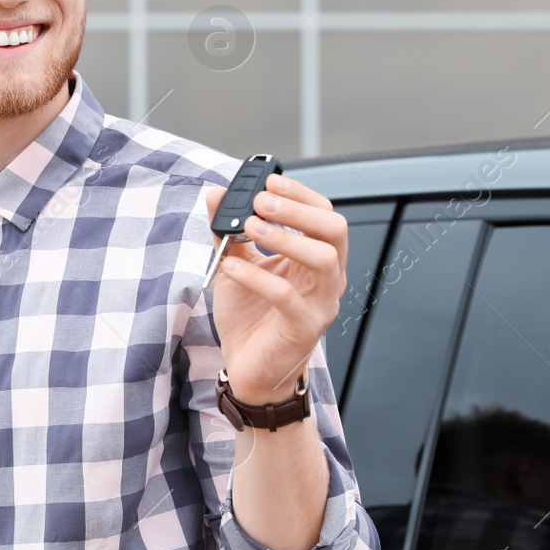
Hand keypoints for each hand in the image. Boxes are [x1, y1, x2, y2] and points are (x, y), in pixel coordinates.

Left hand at [201, 174, 347, 405]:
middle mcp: (326, 278)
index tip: (270, 181)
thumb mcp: (236, 265)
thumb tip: (214, 195)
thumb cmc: (250, 316)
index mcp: (316, 258)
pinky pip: (287, 296)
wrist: (249, 368)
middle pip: (335, 230)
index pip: (325, 215)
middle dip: (299, 210)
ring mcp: (320, 303)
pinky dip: (257, 276)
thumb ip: (228, 232)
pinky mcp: (304, 328)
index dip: (301, 194)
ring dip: (286, 238)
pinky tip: (231, 266)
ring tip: (250, 227)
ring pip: (322, 259)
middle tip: (262, 201)